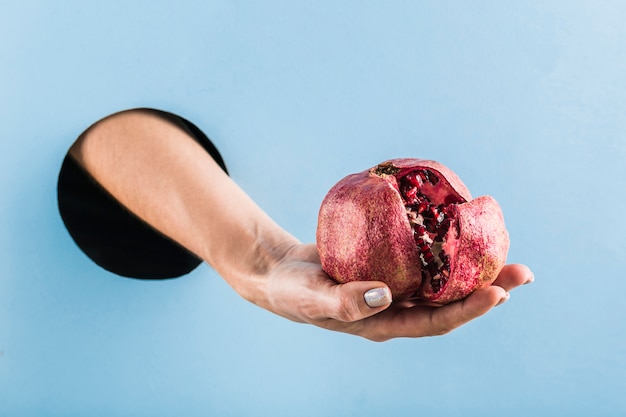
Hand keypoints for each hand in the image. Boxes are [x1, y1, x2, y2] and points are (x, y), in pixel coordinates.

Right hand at [262, 243, 532, 341]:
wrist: (279, 274)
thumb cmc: (292, 291)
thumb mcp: (312, 299)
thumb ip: (345, 302)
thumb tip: (385, 295)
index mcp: (384, 324)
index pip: (434, 322)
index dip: (467, 310)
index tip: (498, 294)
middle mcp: (396, 309)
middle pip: (450, 303)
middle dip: (487, 290)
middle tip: (523, 272)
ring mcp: (395, 288)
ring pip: (441, 280)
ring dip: (474, 268)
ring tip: (505, 251)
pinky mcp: (388, 265)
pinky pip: (423, 259)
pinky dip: (444, 247)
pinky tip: (456, 230)